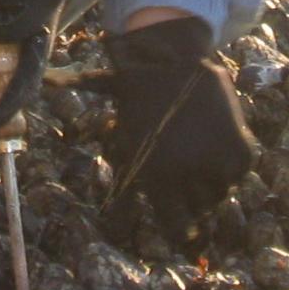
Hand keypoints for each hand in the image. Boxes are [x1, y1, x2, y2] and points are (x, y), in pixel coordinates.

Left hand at [101, 17, 256, 240]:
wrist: (175, 57)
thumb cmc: (138, 88)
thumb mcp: (113, 110)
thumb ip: (90, 116)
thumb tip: (48, 83)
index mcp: (154, 175)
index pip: (173, 227)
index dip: (177, 229)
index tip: (181, 231)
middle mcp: (184, 174)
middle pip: (197, 211)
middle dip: (192, 199)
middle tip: (187, 170)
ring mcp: (214, 163)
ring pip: (219, 194)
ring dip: (211, 181)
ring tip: (198, 150)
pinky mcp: (240, 152)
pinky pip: (237, 174)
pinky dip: (231, 162)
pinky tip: (215, 139)